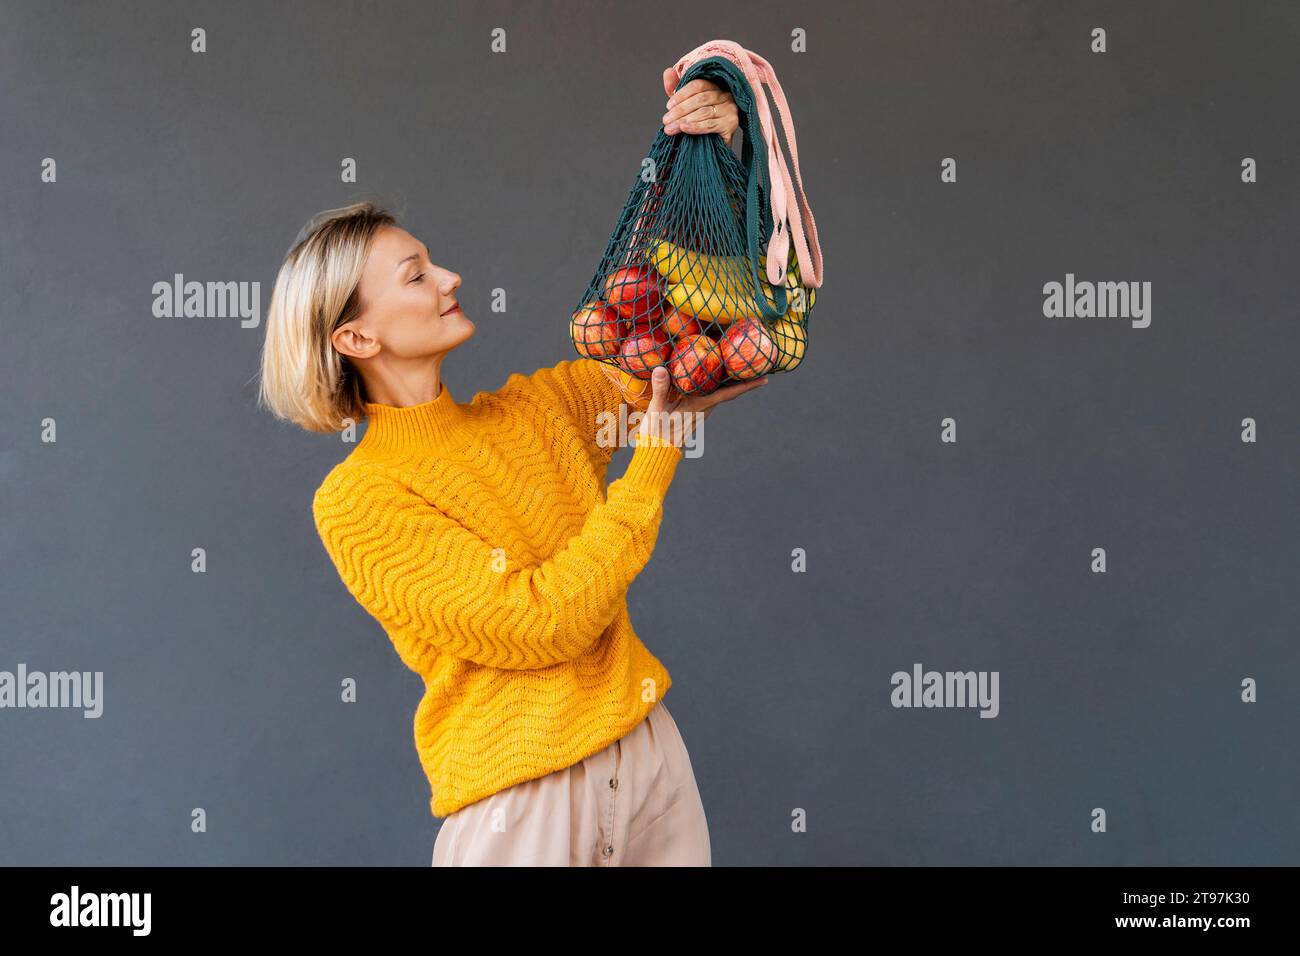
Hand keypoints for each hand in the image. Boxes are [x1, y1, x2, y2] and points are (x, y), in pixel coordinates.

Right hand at [634, 365, 767, 448]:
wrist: (657, 451)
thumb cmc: (658, 432)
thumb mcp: (657, 409)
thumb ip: (661, 388)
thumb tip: (661, 369)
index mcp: (701, 405)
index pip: (729, 394)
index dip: (747, 386)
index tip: (764, 380)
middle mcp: (706, 408)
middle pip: (728, 390)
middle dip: (741, 378)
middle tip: (754, 363)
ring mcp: (701, 411)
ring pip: (719, 393)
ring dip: (728, 381)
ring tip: (736, 364)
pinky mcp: (695, 412)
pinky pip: (710, 395)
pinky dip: (715, 385)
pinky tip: (710, 375)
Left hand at [661, 70, 739, 146]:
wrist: (711, 146)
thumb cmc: (698, 121)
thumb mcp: (685, 103)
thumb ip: (676, 88)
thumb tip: (668, 71)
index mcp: (714, 86)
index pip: (698, 85)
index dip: (681, 94)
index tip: (668, 106)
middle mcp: (725, 95)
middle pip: (700, 99)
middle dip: (680, 110)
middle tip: (666, 121)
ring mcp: (730, 109)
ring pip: (704, 112)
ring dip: (684, 120)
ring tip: (670, 128)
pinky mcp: (731, 123)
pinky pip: (710, 124)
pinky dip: (695, 127)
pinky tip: (684, 128)